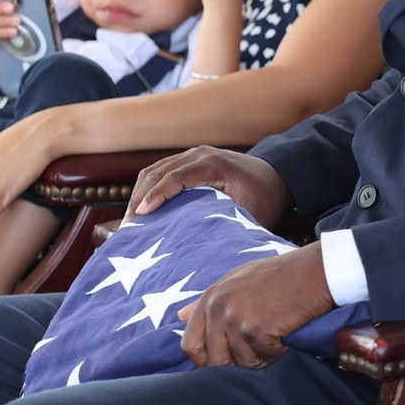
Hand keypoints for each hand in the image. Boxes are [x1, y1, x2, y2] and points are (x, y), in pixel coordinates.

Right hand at [127, 146, 289, 222]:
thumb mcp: (252, 214)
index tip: (140, 215)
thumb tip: (205, 249)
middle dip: (140, 198)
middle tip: (129, 228)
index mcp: (214, 164)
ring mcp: (191, 155)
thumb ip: (229, 225)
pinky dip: (146, 189)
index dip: (157, 195)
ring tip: (130, 223)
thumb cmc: (265, 197)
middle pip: (158, 172)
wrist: (275, 175)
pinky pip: (159, 171)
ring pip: (153, 170)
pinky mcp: (187, 161)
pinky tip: (140, 211)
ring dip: (139, 194)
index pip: (176, 176)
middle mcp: (199, 154)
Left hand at [179, 245, 332, 367]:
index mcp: (210, 297)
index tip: (225, 361)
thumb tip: (178, 316)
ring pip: (241, 363)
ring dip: (261, 357)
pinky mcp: (257, 329)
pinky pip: (264, 357)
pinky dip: (277, 352)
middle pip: (214, 360)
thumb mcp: (236, 280)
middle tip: (257, 351)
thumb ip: (207, 302)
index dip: (205, 360)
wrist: (313, 271)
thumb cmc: (278, 276)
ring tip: (275, 335)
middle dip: (236, 364)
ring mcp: (236, 318)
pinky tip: (285, 333)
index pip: (189, 344)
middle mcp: (218, 308)